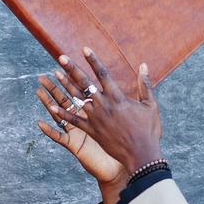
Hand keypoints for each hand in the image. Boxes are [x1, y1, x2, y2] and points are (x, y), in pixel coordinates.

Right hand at [35, 70, 125, 188]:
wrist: (126, 162)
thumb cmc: (126, 141)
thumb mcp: (125, 115)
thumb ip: (125, 96)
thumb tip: (138, 73)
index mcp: (93, 111)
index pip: (80, 91)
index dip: (72, 77)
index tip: (64, 64)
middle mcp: (82, 120)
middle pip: (65, 100)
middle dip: (55, 87)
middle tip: (44, 75)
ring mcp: (77, 132)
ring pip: (59, 115)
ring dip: (48, 104)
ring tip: (38, 92)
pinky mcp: (75, 145)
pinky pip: (60, 137)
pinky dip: (50, 131)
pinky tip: (40, 124)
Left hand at [51, 46, 163, 174]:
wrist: (141, 154)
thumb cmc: (149, 130)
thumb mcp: (150, 105)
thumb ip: (145, 85)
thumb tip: (143, 65)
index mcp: (118, 97)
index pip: (103, 74)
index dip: (93, 60)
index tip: (84, 49)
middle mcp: (104, 105)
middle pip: (85, 83)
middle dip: (72, 69)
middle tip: (61, 57)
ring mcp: (96, 118)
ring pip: (77, 99)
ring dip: (65, 86)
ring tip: (55, 74)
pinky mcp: (92, 131)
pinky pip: (74, 121)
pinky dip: (63, 114)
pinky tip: (52, 106)